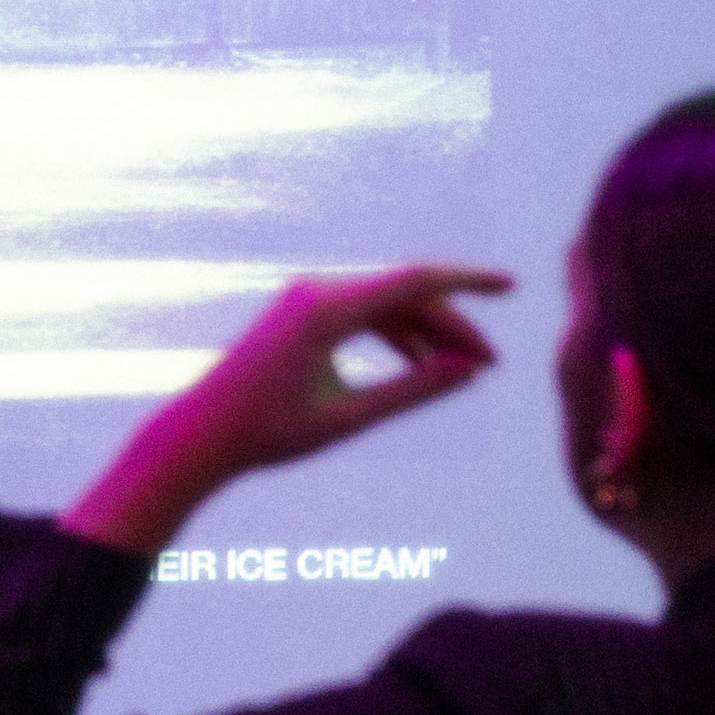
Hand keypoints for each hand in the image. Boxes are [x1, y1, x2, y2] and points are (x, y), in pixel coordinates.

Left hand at [64, 264, 510, 553]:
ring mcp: (305, 297)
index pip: (416, 280)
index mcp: (328, 309)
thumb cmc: (269, 432)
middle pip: (405, 294)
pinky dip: (395, 333)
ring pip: (386, 303)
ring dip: (426, 331)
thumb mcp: (350, 418)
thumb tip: (469, 372)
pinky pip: (361, 311)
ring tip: (463, 370)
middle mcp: (317, 291)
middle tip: (490, 367)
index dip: (469, 281)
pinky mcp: (299, 311)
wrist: (202, 433)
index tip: (512, 286)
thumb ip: (413, 392)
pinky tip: (421, 362)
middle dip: (452, 325)